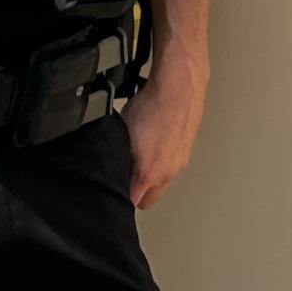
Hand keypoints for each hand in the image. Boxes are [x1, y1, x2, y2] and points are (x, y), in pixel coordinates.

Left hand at [122, 51, 208, 210]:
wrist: (179, 86)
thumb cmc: (152, 105)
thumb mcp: (121, 134)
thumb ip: (114, 158)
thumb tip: (106, 168)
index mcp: (149, 174)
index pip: (130, 203)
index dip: (117, 198)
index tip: (110, 192)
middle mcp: (167, 173)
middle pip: (147, 200)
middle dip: (134, 193)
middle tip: (122, 176)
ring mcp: (179, 162)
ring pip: (160, 183)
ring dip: (148, 176)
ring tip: (137, 154)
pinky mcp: (185, 151)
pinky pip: (170, 166)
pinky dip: (160, 161)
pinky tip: (152, 142)